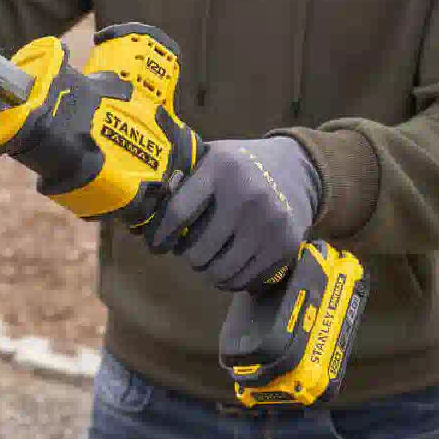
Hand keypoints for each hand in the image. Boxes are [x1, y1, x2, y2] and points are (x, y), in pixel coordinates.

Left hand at [144, 137, 322, 292]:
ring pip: (220, 272)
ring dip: (207, 270)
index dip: (160, 236)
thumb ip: (182, 179)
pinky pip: (244, 281)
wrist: (298, 168)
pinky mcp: (284, 246)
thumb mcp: (212, 157)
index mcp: (221, 168)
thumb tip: (141, 210)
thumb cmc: (241, 166)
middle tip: (188, 249)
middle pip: (197, 250)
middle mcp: (247, 195)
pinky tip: (228, 265)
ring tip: (207, 259)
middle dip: (187, 255)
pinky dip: (230, 280)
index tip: (155, 245)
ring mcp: (269, 223)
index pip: (177, 213)